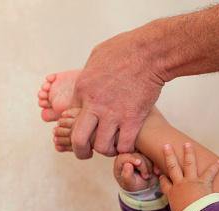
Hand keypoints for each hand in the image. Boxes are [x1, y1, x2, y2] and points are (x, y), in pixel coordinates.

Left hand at [70, 30, 164, 158]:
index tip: (85, 128)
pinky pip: (124, 145)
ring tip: (111, 146)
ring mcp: (114, 114)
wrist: (149, 52)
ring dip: (105, 150)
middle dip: (81, 151)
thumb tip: (87, 83)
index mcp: (83, 89)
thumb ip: (89, 74)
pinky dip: (124, 148)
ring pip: (102, 147)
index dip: (76, 126)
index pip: (70, 118)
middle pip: (79, 139)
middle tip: (86, 153)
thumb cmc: (125, 49)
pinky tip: (126, 143)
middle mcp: (95, 105)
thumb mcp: (96, 58)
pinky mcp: (133, 120)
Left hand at [113, 152, 158, 191]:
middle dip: (143, 166)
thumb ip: (126, 176)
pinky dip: (156, 164)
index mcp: (120, 160)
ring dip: (150, 166)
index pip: (126, 156)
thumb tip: (127, 165)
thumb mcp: (129, 184)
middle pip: (138, 154)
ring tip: (147, 176)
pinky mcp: (148, 155)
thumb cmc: (133, 185)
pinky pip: (154, 156)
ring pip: (147, 154)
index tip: (139, 165)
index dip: (133, 160)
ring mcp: (139, 154)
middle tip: (145, 176)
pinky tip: (156, 171)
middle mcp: (129, 155)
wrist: (144, 187)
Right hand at [158, 143, 218, 210]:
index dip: (163, 178)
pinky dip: (215, 168)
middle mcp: (180, 185)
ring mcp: (191, 182)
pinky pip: (210, 173)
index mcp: (172, 195)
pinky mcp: (204, 183)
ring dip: (188, 153)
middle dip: (169, 155)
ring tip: (188, 144)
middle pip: (172, 167)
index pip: (165, 183)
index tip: (161, 174)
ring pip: (188, 164)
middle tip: (166, 146)